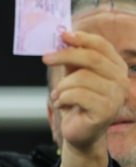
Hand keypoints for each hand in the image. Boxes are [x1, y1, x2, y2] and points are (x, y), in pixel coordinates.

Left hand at [43, 30, 126, 166]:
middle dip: (65, 55)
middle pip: (92, 58)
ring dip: (62, 85)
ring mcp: (116, 96)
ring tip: (59, 95)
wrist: (80, 131)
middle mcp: (120, 80)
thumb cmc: (77, 100)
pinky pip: (77, 94)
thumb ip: (72, 58)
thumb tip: (63, 37)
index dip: (82, 38)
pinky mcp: (106, 110)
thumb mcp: (73, 74)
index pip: (102, 45)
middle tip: (45, 58)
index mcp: (115, 67)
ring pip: (82, 77)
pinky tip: (62, 104)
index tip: (63, 35)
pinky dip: (63, 98)